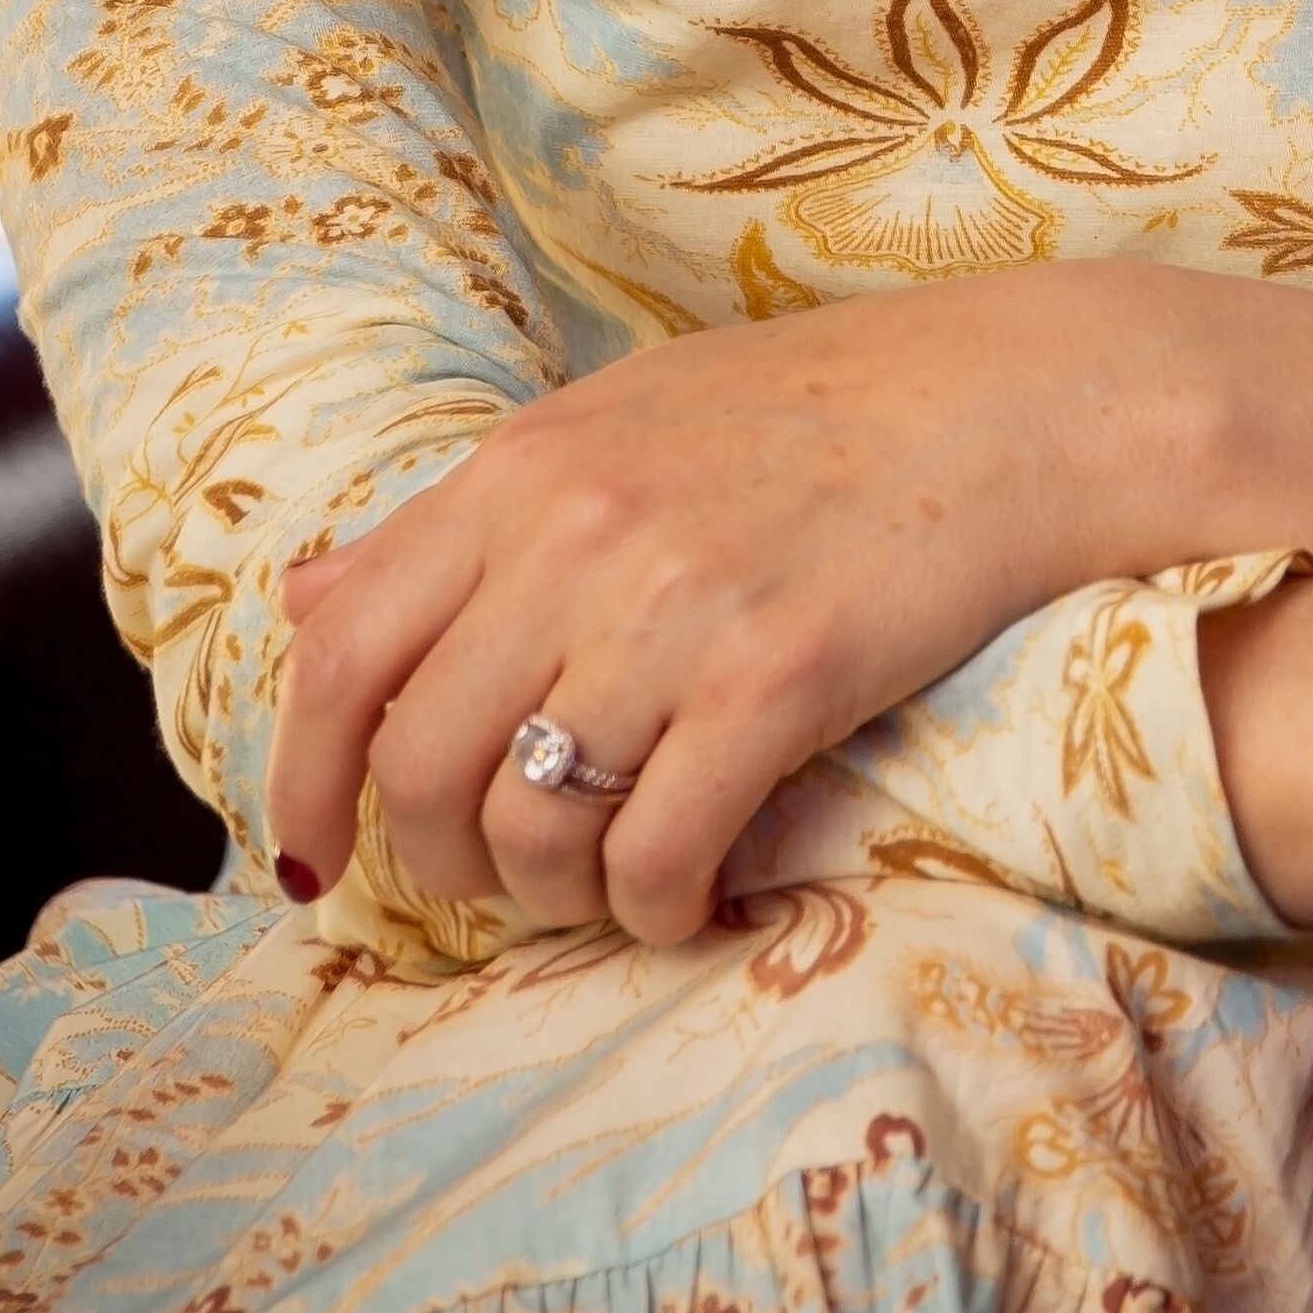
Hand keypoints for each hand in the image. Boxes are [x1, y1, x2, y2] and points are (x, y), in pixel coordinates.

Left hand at [267, 259, 1312, 939]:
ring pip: (532, 829)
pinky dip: (654, 909)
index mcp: (523, 467)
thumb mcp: (614, 421)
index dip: (306, 773)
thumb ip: (463, 520)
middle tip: (506, 878)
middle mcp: (575, 533)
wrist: (1011, 402)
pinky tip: (692, 896)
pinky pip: (656, 854)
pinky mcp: (777, 679)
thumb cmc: (817, 411)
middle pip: (422, 763)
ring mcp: (674, 608)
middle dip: (444, 862)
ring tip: (609, 888)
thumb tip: (301, 604)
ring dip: (556, 899)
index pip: (344, 647)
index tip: (318, 853)